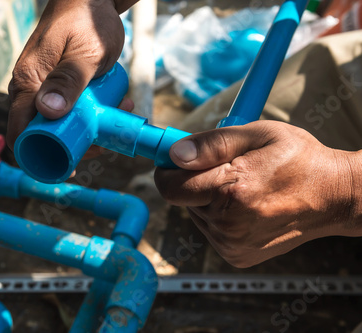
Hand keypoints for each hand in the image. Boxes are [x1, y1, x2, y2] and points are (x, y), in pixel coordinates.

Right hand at [7, 0, 126, 149]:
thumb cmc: (87, 20)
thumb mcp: (85, 52)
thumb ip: (69, 80)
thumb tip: (49, 112)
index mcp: (27, 83)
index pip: (21, 132)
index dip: (40, 156)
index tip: (69, 166)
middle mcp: (29, 89)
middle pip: (42, 133)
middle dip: (72, 144)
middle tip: (102, 140)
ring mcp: (43, 87)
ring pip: (58, 123)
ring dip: (86, 129)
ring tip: (114, 118)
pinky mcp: (58, 85)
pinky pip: (68, 109)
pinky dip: (88, 114)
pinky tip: (113, 107)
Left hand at [155, 121, 360, 267]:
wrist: (333, 197)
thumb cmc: (298, 159)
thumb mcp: (258, 135)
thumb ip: (212, 144)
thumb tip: (175, 155)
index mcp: (233, 190)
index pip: (171, 186)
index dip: (168, 170)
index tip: (175, 158)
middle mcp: (229, 223)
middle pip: (182, 199)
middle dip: (193, 181)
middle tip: (223, 168)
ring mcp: (232, 243)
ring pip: (195, 213)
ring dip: (207, 199)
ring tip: (242, 187)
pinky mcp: (236, 255)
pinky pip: (210, 229)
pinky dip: (219, 216)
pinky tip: (245, 206)